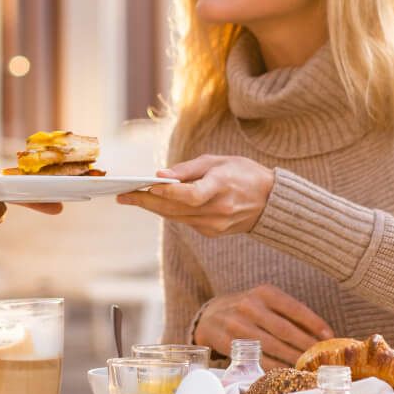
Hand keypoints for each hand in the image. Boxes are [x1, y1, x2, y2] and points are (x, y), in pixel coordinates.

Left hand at [115, 153, 276, 236]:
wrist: (270, 201)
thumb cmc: (243, 173)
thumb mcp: (218, 161)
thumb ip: (189, 169)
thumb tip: (161, 175)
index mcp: (222, 187)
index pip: (191, 194)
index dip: (169, 192)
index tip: (148, 186)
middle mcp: (218, 210)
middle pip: (175, 209)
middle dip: (147, 201)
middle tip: (123, 195)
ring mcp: (215, 225)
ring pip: (176, 217)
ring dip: (154, 207)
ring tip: (132, 197)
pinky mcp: (213, 232)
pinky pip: (185, 221)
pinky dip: (171, 211)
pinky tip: (157, 203)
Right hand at [189, 283, 333, 362]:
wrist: (210, 316)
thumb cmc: (248, 311)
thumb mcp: (266, 302)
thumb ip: (289, 315)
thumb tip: (323, 335)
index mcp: (264, 293)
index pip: (294, 308)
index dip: (314, 323)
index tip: (330, 337)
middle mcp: (249, 305)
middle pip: (284, 330)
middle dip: (306, 346)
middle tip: (323, 360)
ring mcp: (236, 324)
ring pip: (271, 346)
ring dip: (293, 360)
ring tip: (309, 369)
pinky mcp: (226, 341)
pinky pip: (255, 358)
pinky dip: (274, 367)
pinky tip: (287, 373)